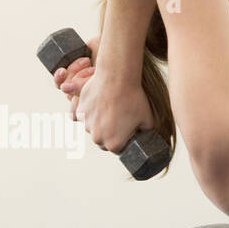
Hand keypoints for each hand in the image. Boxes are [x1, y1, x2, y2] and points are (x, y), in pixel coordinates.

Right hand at [56, 36, 154, 154]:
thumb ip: (145, 133)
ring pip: (93, 128)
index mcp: (113, 144)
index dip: (123, 142)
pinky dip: (92, 113)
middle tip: (119, 124)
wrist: (117, 78)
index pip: (118, 149)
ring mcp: (87, 124)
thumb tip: (147, 138)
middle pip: (103, 141)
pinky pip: (86, 116)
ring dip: (99, 124)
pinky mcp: (80, 110)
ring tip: (110, 111)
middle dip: (110, 135)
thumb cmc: (134, 99)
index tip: (127, 135)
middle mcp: (97, 137)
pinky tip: (101, 105)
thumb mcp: (148, 120)